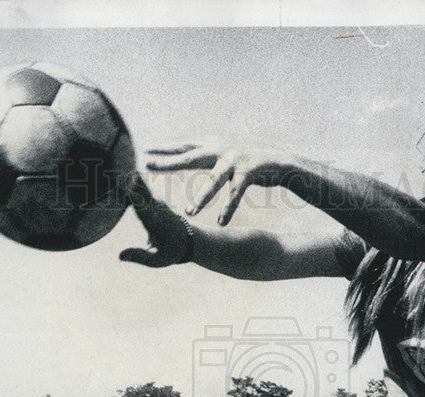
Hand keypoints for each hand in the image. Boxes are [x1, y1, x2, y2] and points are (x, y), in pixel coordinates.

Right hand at [119, 172, 192, 267]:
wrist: (192, 241)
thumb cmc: (172, 253)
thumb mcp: (156, 260)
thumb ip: (138, 256)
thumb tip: (119, 256)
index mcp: (155, 223)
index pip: (142, 208)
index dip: (133, 196)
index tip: (125, 185)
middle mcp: (157, 210)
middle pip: (141, 192)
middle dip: (129, 180)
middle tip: (115, 165)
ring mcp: (157, 203)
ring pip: (141, 186)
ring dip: (129, 175)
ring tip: (116, 161)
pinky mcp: (157, 199)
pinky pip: (143, 187)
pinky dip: (133, 179)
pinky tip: (123, 170)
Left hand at [144, 142, 287, 225]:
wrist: (280, 162)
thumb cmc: (247, 162)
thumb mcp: (223, 157)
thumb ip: (205, 157)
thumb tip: (183, 157)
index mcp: (212, 146)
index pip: (183, 147)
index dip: (164, 150)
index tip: (144, 152)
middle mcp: (221, 149)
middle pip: (190, 156)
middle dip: (170, 162)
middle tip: (149, 165)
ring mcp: (236, 159)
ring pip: (214, 180)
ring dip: (202, 197)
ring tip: (189, 213)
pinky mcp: (250, 171)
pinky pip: (236, 193)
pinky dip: (229, 208)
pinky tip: (221, 223)